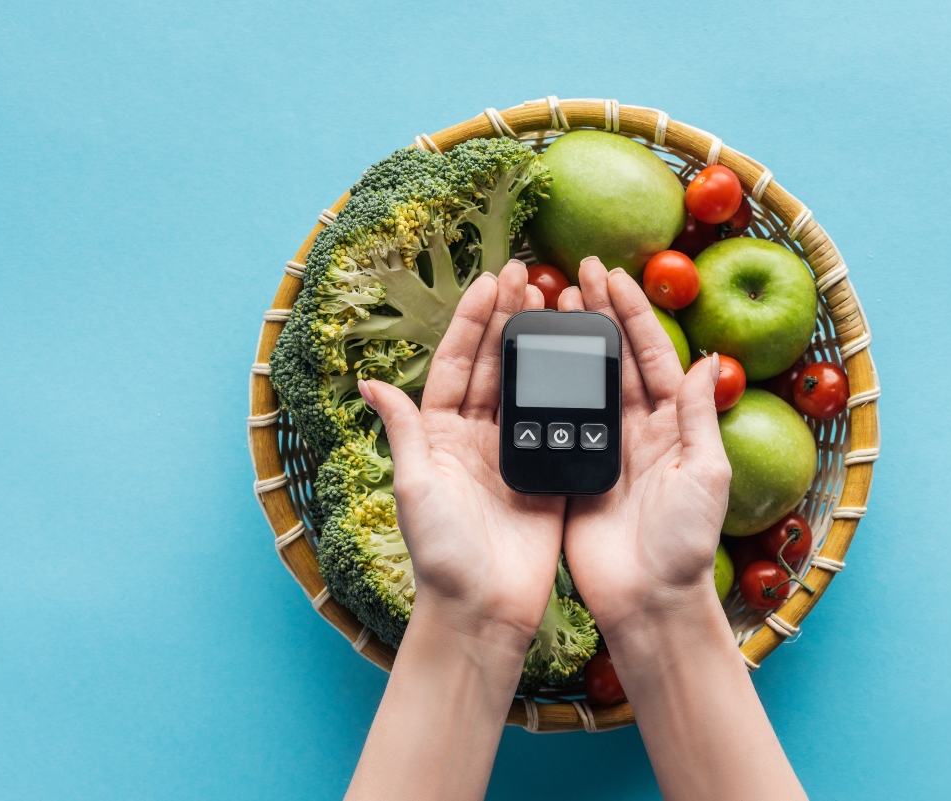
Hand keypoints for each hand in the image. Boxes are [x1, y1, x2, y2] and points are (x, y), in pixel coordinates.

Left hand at [358, 260, 563, 648]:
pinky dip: (567, 390)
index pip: (458, 364)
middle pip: (495, 366)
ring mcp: (512, 454)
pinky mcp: (545, 473)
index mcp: (440, 435)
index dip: (473, 322)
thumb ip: (403, 432)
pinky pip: (556, 422)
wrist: (484, 609)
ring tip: (554, 304)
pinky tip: (580, 359)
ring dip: (538, 346)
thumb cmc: (441, 555)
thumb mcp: (414, 488)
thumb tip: (370, 383)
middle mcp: (475, 438)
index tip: (490, 282)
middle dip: (508, 320)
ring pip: (527, 387)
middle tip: (528, 276)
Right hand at [557, 257, 731, 639]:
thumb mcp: (705, 476)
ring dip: (570, 343)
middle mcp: (641, 429)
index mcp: (675, 424)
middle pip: (616, 359)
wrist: (648, 601)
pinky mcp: (575, 471)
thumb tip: (709, 360)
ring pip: (586, 383)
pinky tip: (529, 361)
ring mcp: (606, 448)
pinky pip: (561, 420)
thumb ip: (701, 418)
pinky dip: (547, 389)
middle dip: (598, 314)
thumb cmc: (684, 543)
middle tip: (575, 272)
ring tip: (549, 303)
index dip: (632, 313)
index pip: (652, 354)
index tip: (612, 275)